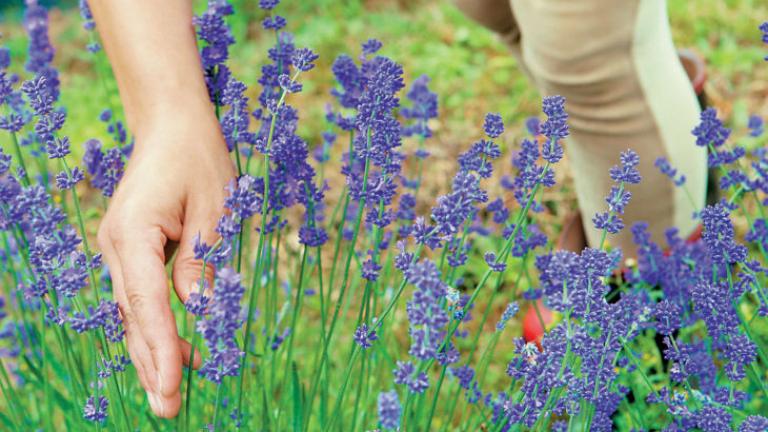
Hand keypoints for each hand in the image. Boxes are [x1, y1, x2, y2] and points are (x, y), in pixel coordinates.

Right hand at [97, 109, 234, 417]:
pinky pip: (141, 296)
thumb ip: (204, 263)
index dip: (163, 346)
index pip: (150, 302)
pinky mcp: (130, 250)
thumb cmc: (198, 158)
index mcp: (134, 233)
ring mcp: (118, 249)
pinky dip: (154, 326)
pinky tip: (170, 353)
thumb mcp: (215, 209)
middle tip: (169, 408)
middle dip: (152, 364)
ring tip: (168, 395)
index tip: (177, 383)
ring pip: (134, 312)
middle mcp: (116, 246)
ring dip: (151, 352)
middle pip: (134, 315)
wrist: (172, 124)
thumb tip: (198, 312)